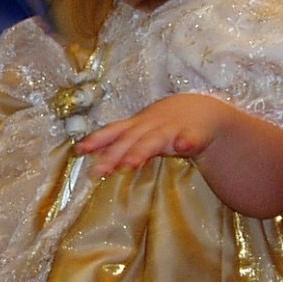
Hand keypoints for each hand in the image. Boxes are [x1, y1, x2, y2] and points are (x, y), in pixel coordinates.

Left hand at [76, 93, 221, 177]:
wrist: (203, 109)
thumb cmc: (163, 123)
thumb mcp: (138, 128)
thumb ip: (114, 140)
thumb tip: (82, 150)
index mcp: (136, 126)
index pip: (113, 132)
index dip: (96, 140)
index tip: (79, 150)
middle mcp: (150, 126)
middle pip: (130, 140)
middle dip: (114, 155)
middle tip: (101, 171)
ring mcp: (172, 129)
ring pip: (155, 140)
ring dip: (142, 150)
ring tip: (130, 163)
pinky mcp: (194, 134)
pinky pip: (191, 137)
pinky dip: (187, 141)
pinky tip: (184, 146)